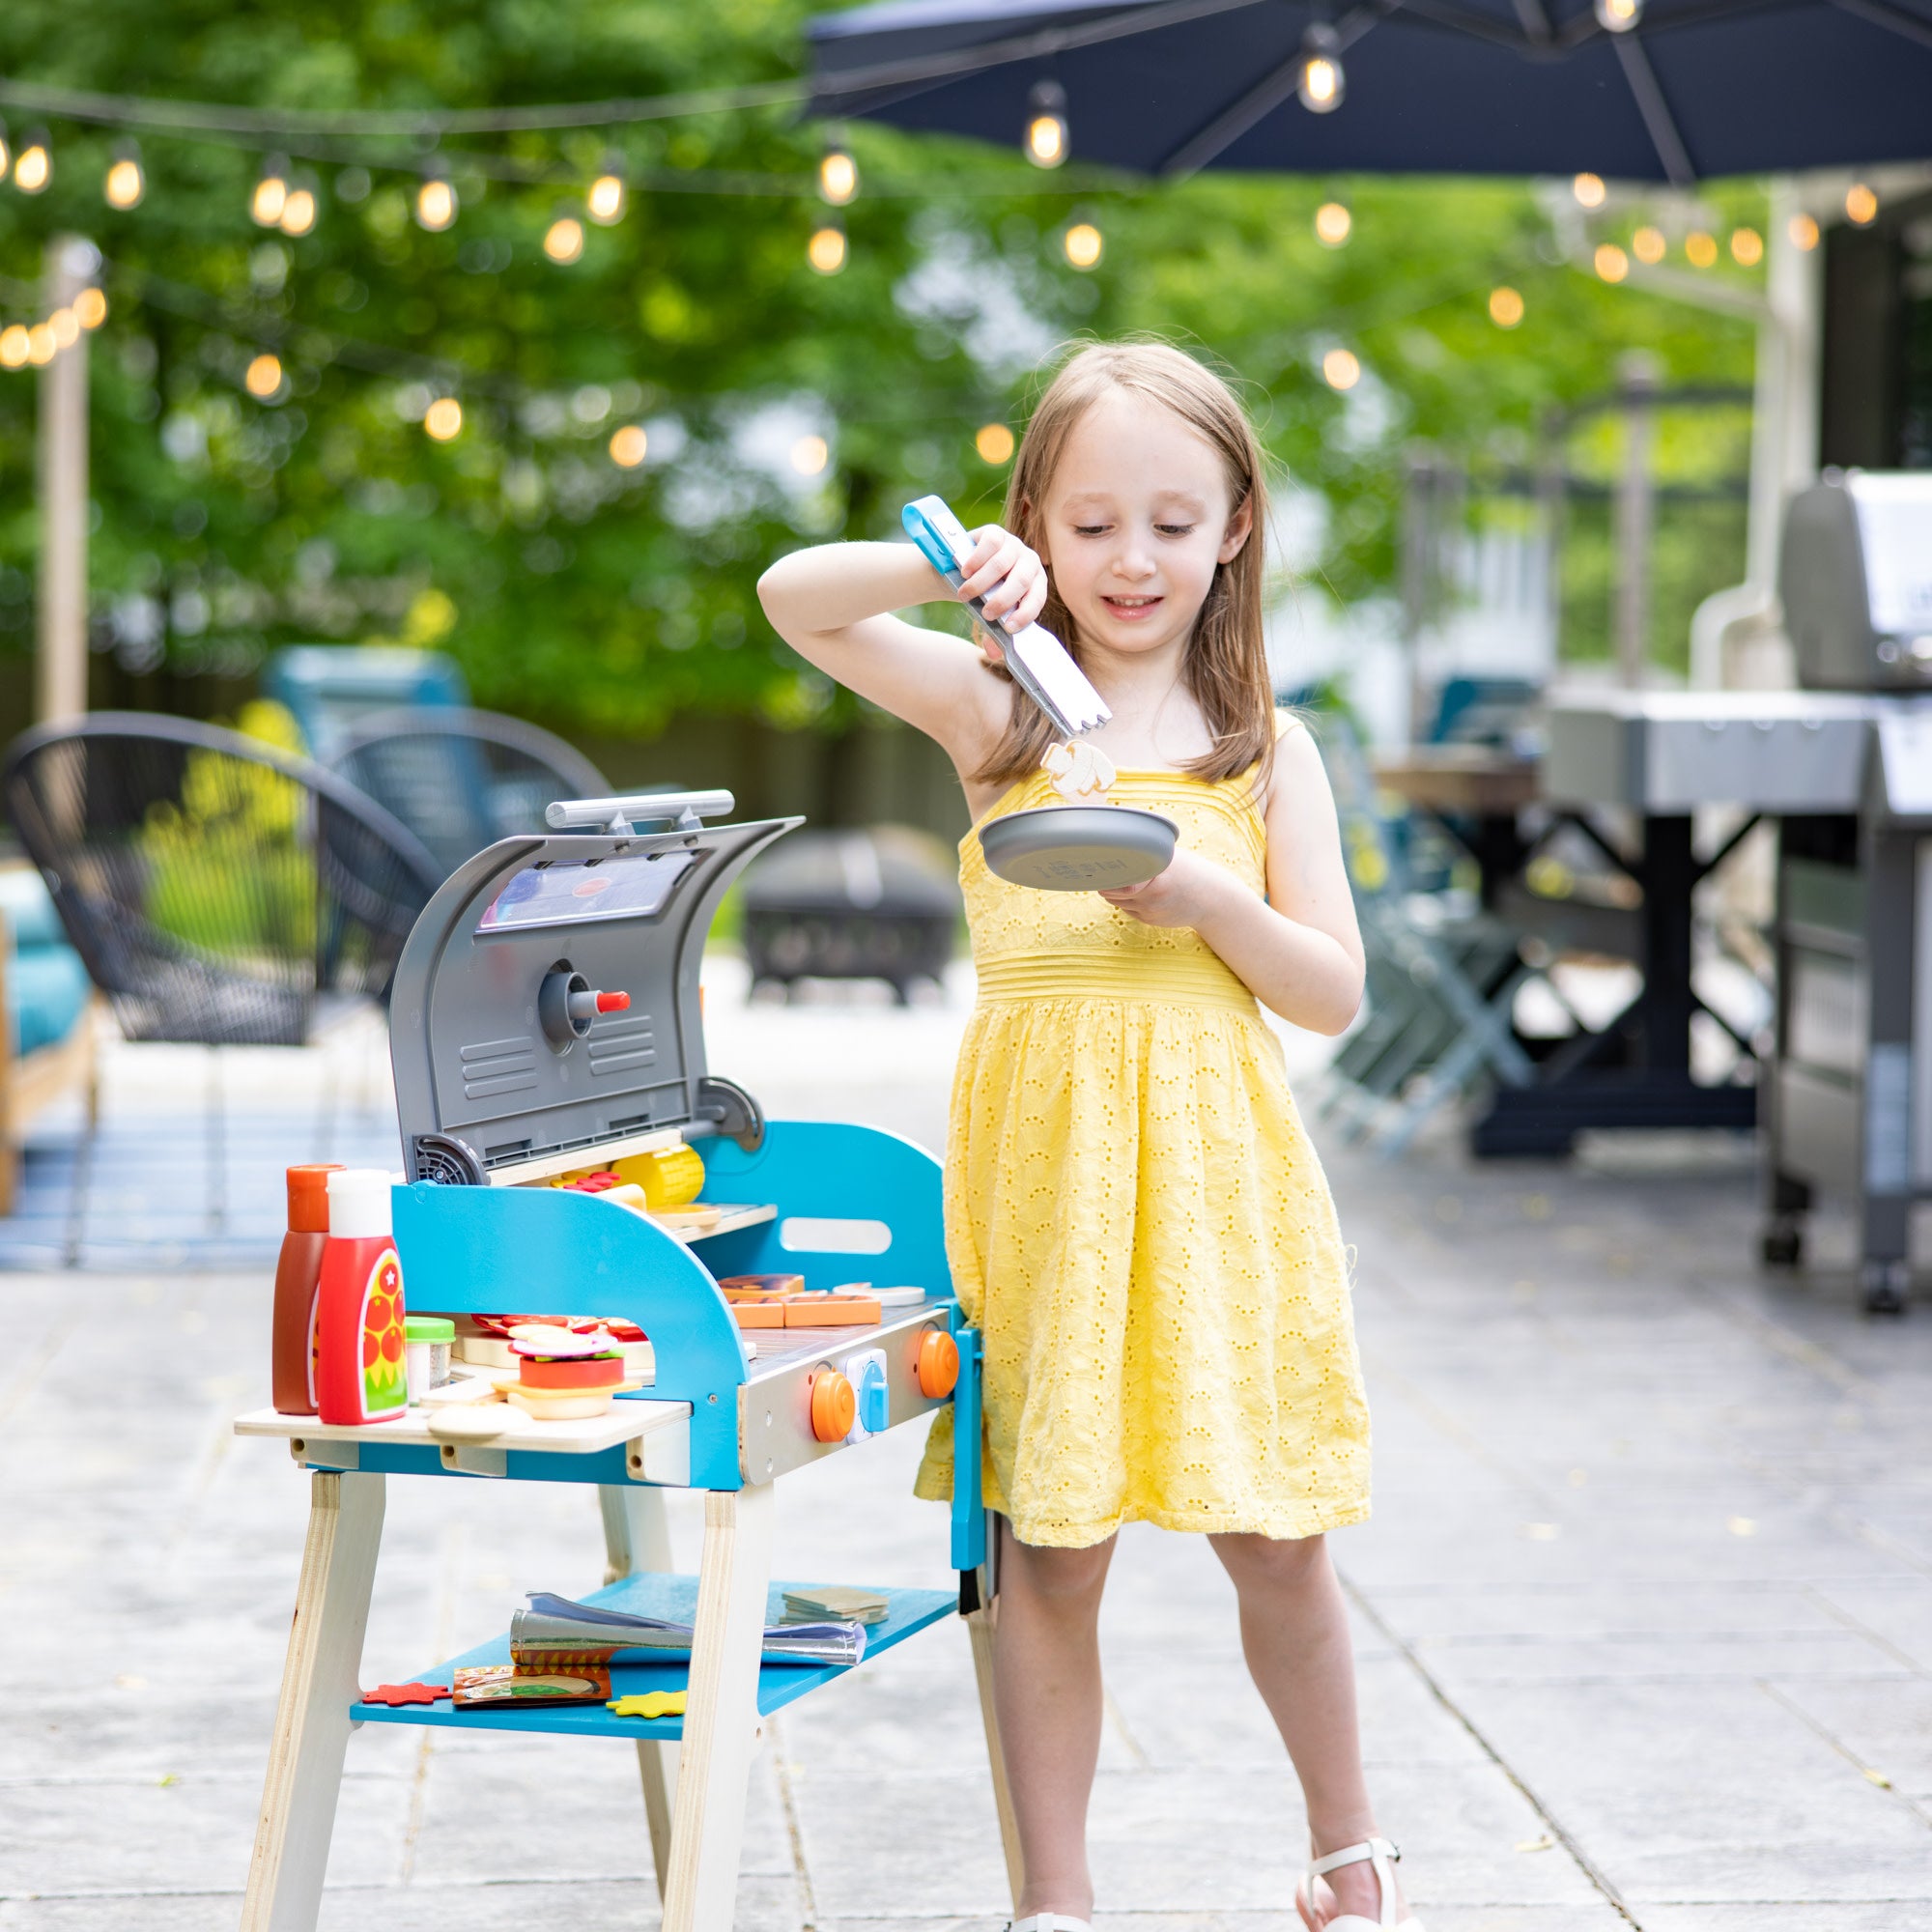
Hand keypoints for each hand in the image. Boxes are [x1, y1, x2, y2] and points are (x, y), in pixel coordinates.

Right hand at [952, 524, 1047, 633]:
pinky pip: (990, 545)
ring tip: (966, 595)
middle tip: (985, 613)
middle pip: (1021, 581)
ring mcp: (1013, 545)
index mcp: (1035, 583)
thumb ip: (992, 632)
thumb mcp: (987, 613)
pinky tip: (965, 572)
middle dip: (1002, 600)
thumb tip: (993, 654)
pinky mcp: (995, 532)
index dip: (1025, 614)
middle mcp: (1029, 562)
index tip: (1008, 628)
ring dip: (981, 583)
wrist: (961, 571)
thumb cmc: (981, 595)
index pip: (1037, 599)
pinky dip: (976, 561)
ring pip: (1001, 565)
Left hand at [1096, 847, 1235, 928]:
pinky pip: (1127, 909)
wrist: (1212, 900)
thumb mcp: (1171, 855)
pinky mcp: (1150, 920)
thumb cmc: (1189, 871)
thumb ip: (1146, 853)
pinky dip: (1126, 900)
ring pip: (1116, 900)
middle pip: (1111, 890)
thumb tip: (1113, 843)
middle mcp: (1153, 893)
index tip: (1102, 863)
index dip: (1108, 872)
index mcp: (1158, 871)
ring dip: (1113, 891)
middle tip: (1103, 869)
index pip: (1121, 877)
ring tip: (1124, 878)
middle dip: (1106, 881)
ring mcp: (1150, 909)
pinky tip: (1139, 892)